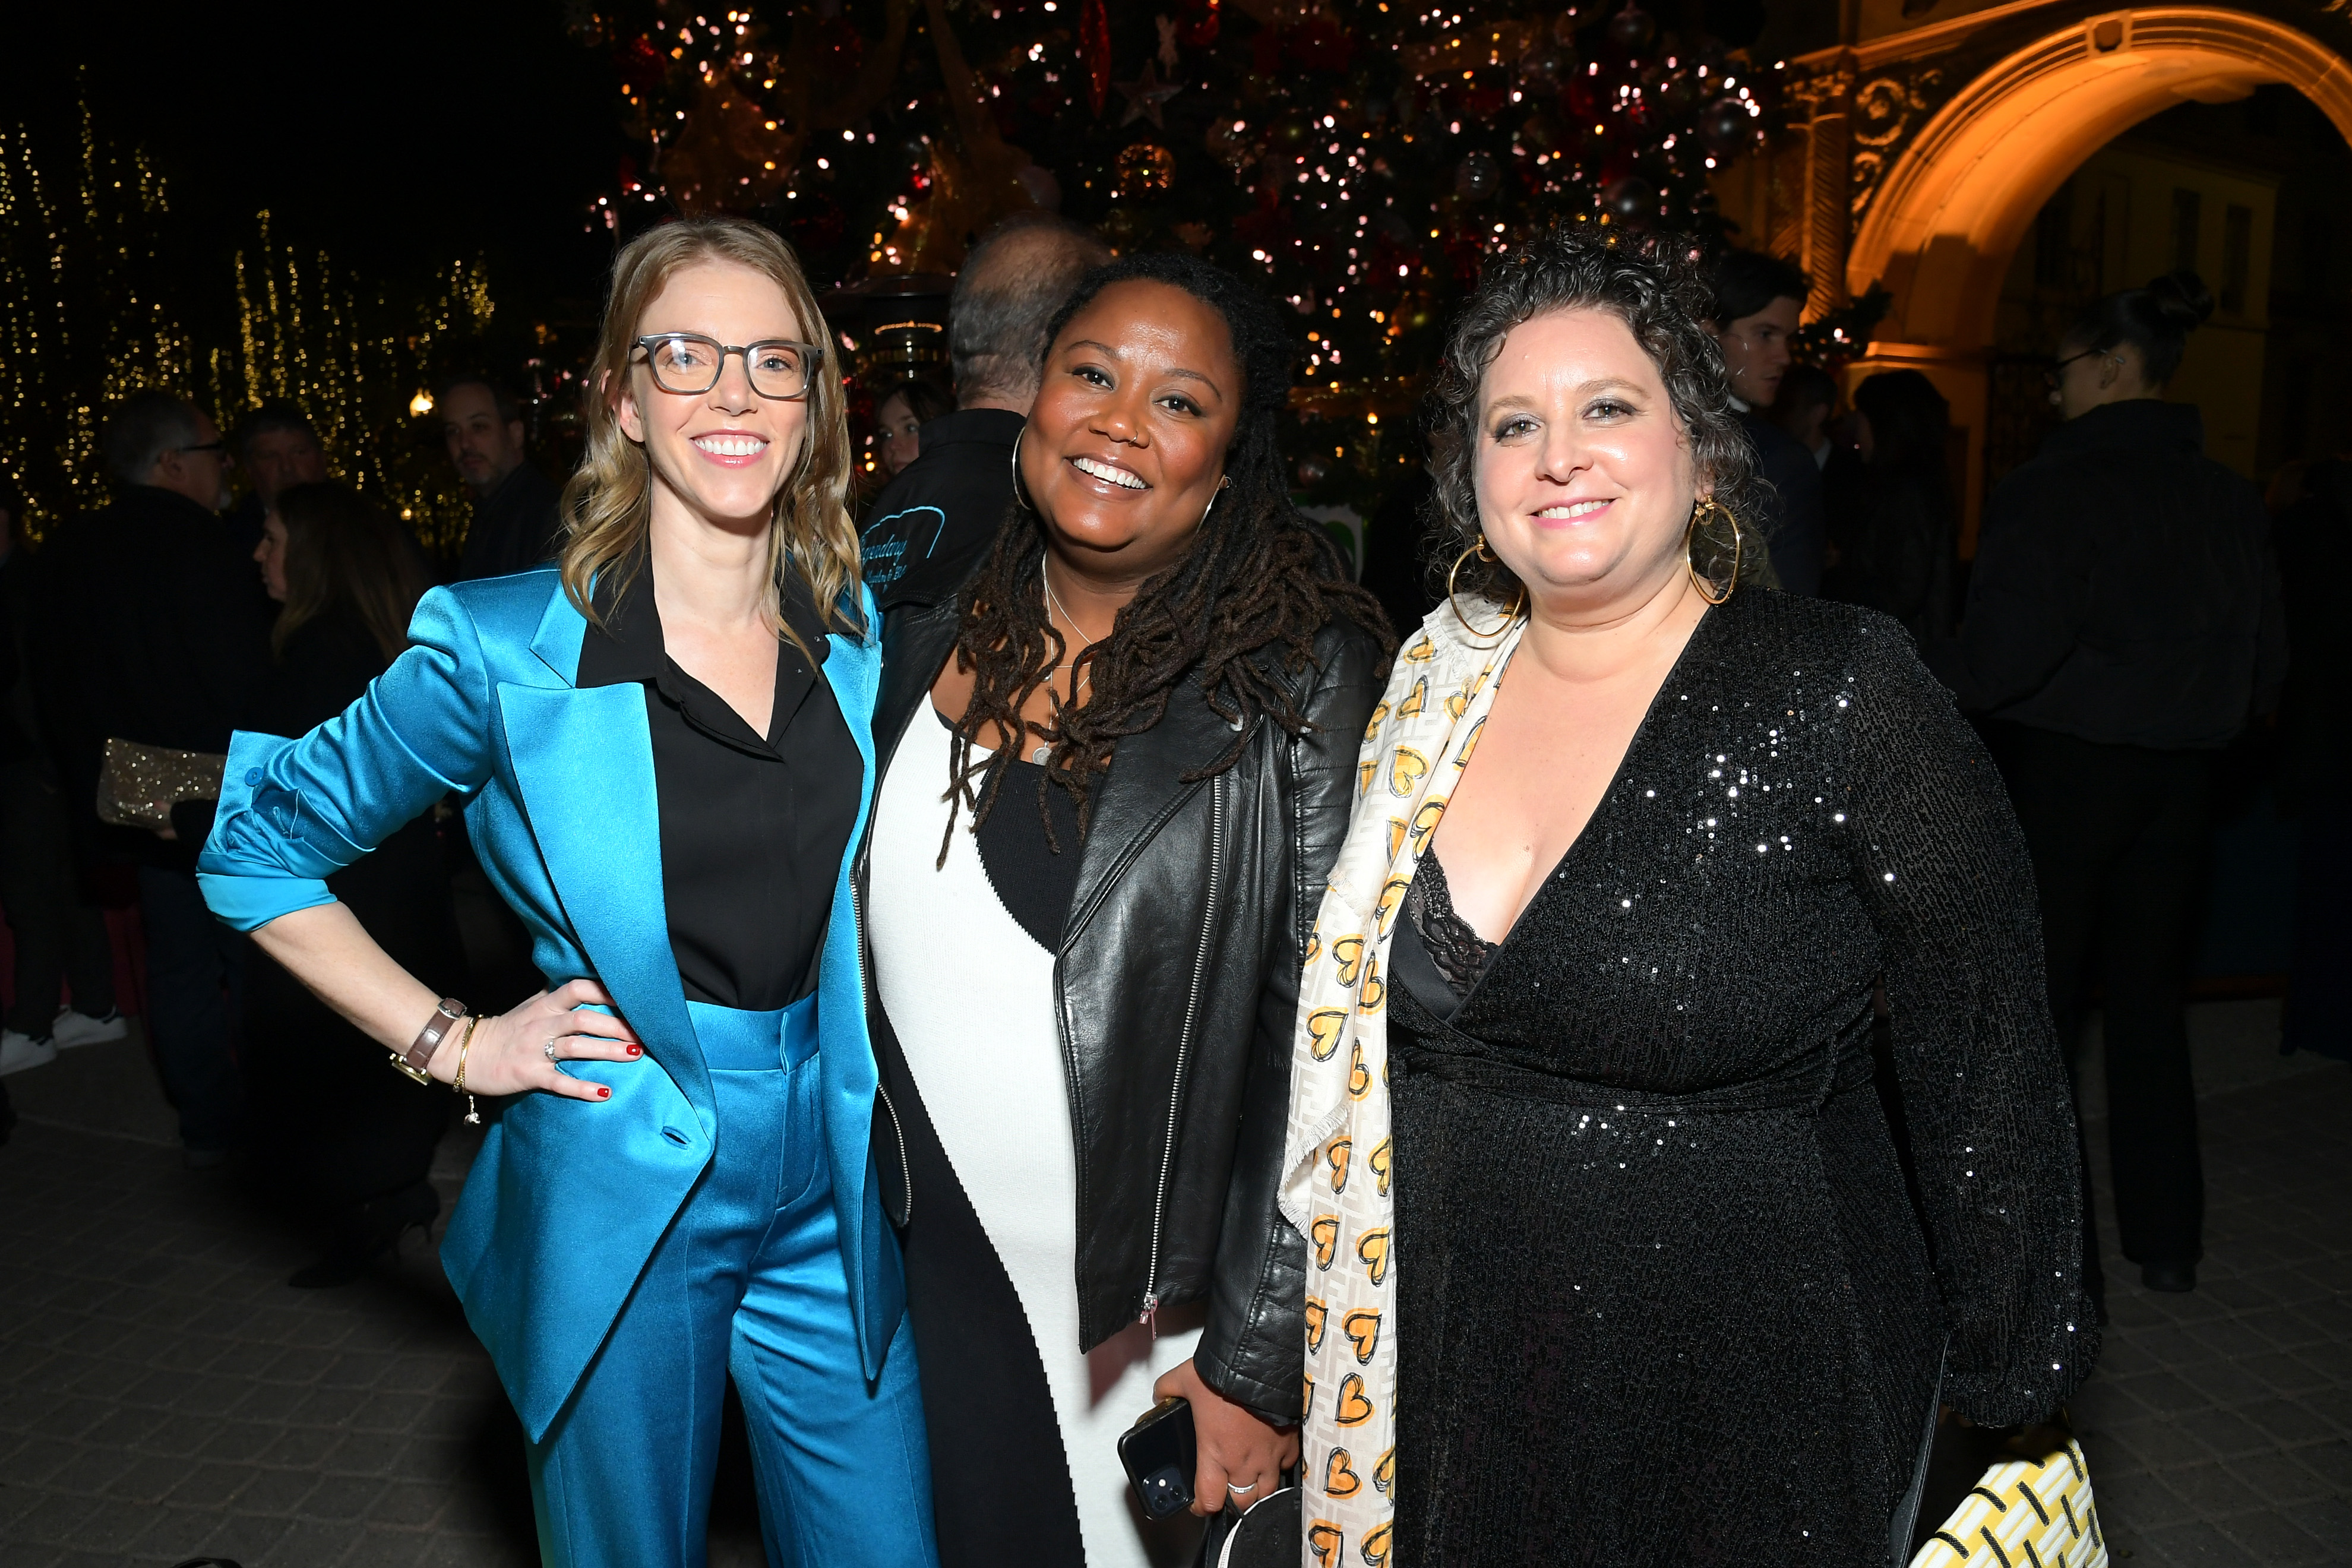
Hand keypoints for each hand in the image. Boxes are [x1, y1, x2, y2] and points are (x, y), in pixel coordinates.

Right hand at [429, 978, 642, 1101]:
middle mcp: (541, 1024)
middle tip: (645, 1033)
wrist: (464, 1052)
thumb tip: (582, 979)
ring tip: (635, 1055)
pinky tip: (604, 1093)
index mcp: (544, 1005)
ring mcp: (534, 1050)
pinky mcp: (527, 1074)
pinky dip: (582, 1088)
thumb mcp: (530, 1006)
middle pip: (584, 1018)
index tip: (633, 996)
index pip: (578, 988)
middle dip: (617, 1025)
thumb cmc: (504, 1030)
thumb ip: (554, 994)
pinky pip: (558, 1081)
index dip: (605, 990)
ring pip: (576, 1047)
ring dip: (608, 1051)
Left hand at [1152, 1358, 1298, 1517]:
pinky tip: (1270, 1454)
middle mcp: (1244, 1462)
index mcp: (1215, 1454)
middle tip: (1223, 1488)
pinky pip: (1285, 1465)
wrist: (1263, 1361)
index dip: (1201, 1506)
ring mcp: (1270, 1456)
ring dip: (1255, 1489)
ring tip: (1248, 1477)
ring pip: (1266, 1492)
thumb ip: (1167, 1391)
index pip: (1209, 1501)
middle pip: (1240, 1502)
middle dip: (1230, 1500)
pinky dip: (1277, 1465)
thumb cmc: (1226, 1374)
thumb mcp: (1185, 1379)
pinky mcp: (1290, 1444)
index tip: (1197, 1502)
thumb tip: (1160, 1396)